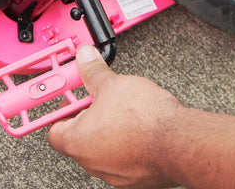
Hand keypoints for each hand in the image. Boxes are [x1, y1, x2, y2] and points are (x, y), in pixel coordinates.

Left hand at [48, 46, 181, 188]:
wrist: (180, 141)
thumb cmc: (143, 118)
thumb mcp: (111, 83)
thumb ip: (93, 70)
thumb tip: (85, 58)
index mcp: (77, 142)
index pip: (54, 130)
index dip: (61, 111)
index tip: (70, 98)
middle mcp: (92, 163)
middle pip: (79, 138)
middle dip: (88, 116)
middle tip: (98, 98)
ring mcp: (114, 174)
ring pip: (101, 148)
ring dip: (106, 129)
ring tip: (120, 109)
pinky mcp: (136, 178)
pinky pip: (122, 157)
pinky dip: (124, 142)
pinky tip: (137, 125)